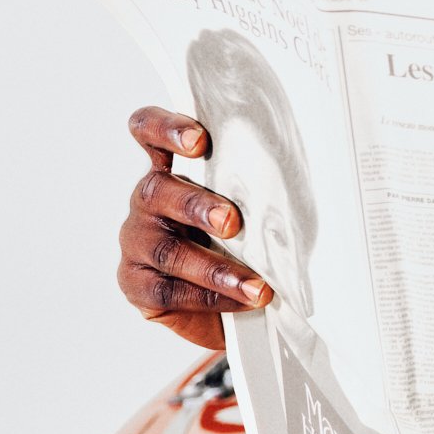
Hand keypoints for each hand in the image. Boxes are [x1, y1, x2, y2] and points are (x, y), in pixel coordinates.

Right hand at [117, 106, 270, 352]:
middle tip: (232, 222)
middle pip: (156, 191)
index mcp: (172, 168)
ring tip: (257, 285)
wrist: (231, 304)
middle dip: (196, 205)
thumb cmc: (246, 242)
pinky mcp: (136, 284)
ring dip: (214, 267)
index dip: (166, 128)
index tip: (199, 141)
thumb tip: (297, 186)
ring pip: (167, 250)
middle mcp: (148, 201)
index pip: (150, 130)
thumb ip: (256, 190)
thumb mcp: (254, 209)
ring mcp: (138, 242)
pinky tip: (243, 301)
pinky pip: (168, 291)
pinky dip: (211, 298)